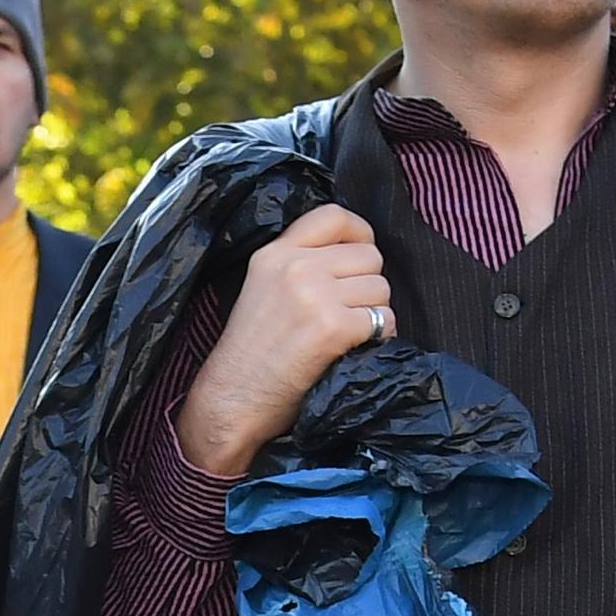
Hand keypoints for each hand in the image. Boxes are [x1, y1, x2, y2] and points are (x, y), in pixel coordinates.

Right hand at [170, 205, 395, 480]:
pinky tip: (355, 348)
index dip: (360, 234)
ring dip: (375, 313)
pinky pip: (383, 320)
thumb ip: (299, 263)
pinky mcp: (333, 328)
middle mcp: (295, 266)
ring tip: (349, 333)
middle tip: (347, 311)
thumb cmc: (250, 353)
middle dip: (367, 284)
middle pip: (369, 255)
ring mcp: (315, 295)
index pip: (334, 215)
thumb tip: (354, 253)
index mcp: (275, 252)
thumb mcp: (262, 288)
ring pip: (381, 288)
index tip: (359, 256)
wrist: (232, 400)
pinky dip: (379, 337)